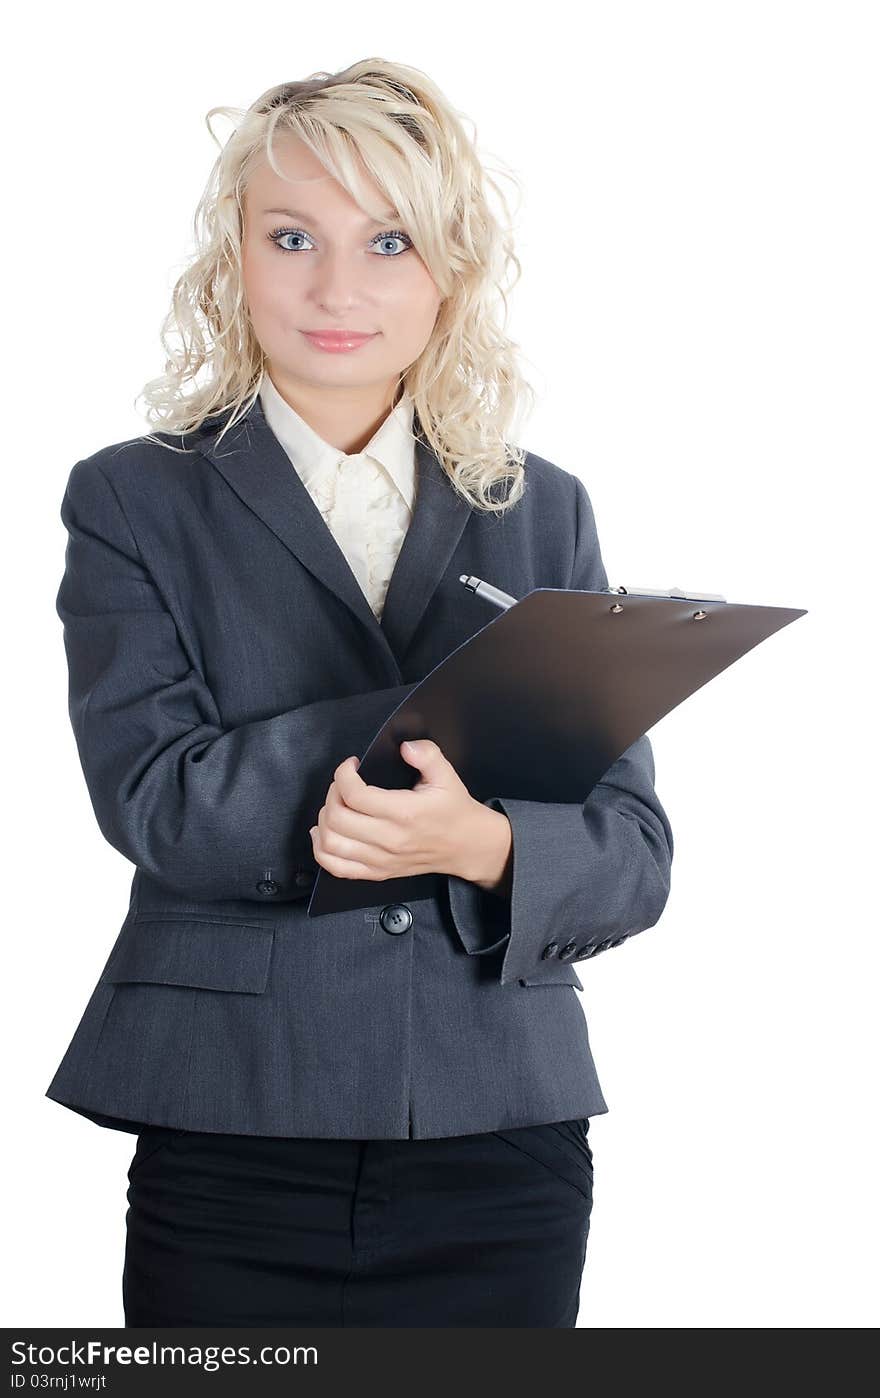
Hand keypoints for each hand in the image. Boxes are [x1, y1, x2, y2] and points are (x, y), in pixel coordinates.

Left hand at [309, 739, 512, 888]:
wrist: (467, 846)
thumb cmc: (454, 812)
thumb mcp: (447, 775)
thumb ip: (427, 755)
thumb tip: (405, 746)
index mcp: (404, 813)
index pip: (355, 795)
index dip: (343, 774)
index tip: (351, 765)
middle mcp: (389, 839)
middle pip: (337, 818)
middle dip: (332, 794)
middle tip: (343, 784)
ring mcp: (381, 859)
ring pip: (331, 843)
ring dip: (325, 820)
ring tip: (335, 805)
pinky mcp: (377, 872)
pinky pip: (336, 867)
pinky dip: (322, 850)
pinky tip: (325, 833)